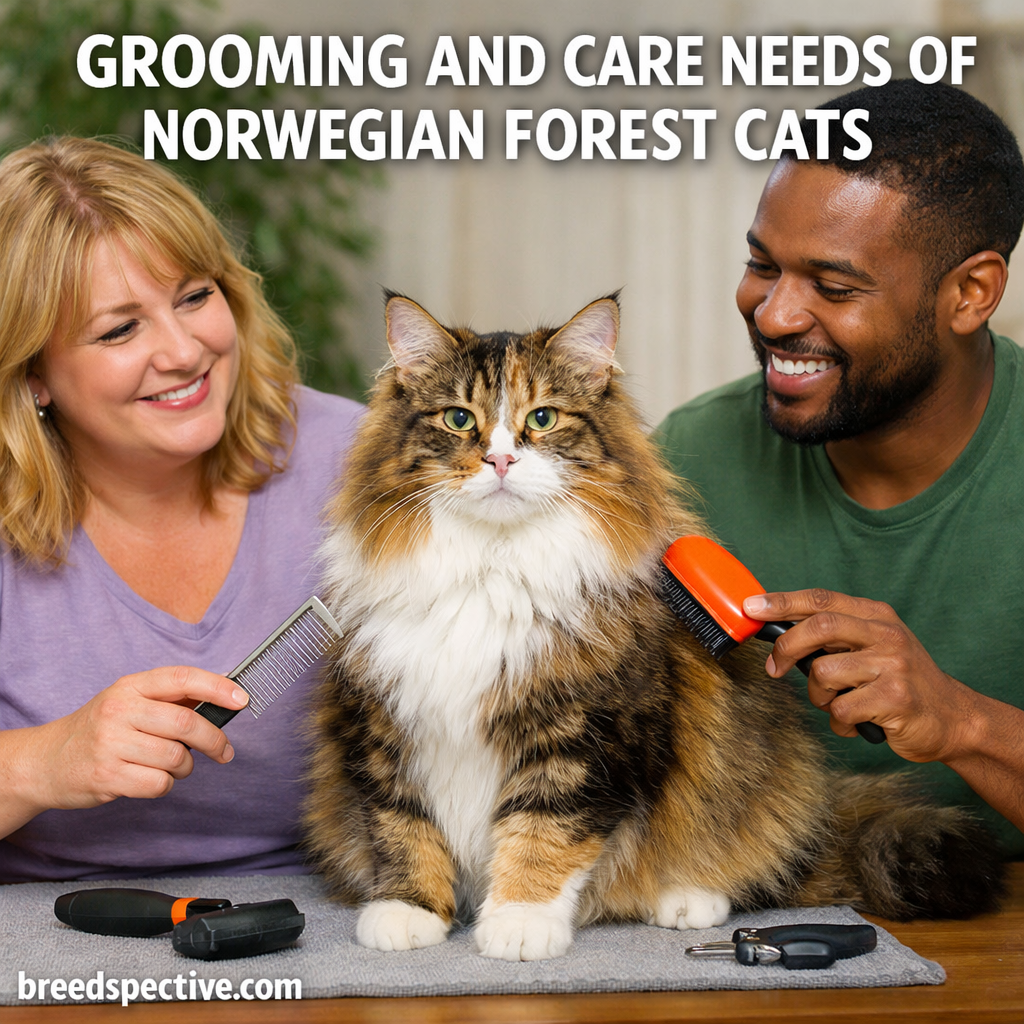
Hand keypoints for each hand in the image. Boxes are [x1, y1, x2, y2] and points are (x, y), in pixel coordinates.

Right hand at [7, 667, 247, 820]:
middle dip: (213, 740)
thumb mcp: (131, 701)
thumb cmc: (101, 729)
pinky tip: (151, 778)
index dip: (218, 688)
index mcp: (130, 686)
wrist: (47, 761)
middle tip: (224, 751)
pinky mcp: (106, 776)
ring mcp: (110, 743)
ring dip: (185, 767)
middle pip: (185, 723)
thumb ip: (174, 695)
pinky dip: (166, 785)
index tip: (243, 699)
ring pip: (175, 757)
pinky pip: (159, 783)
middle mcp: (119, 710)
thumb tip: (227, 685)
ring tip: (174, 765)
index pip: (182, 679)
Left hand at [741, 589, 978, 764]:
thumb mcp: (873, 647)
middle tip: (775, 668)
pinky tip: (858, 721)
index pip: (821, 599)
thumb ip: (834, 636)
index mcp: (876, 616)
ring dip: (820, 697)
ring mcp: (893, 665)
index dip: (781, 602)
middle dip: (787, 648)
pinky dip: (840, 722)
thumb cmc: (900, 682)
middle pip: (819, 627)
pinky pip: (841, 709)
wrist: (953, 719)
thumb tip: (780, 631)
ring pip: (824, 673)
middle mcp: (886, 634)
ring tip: (840, 703)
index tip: (750, 606)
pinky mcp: (895, 698)